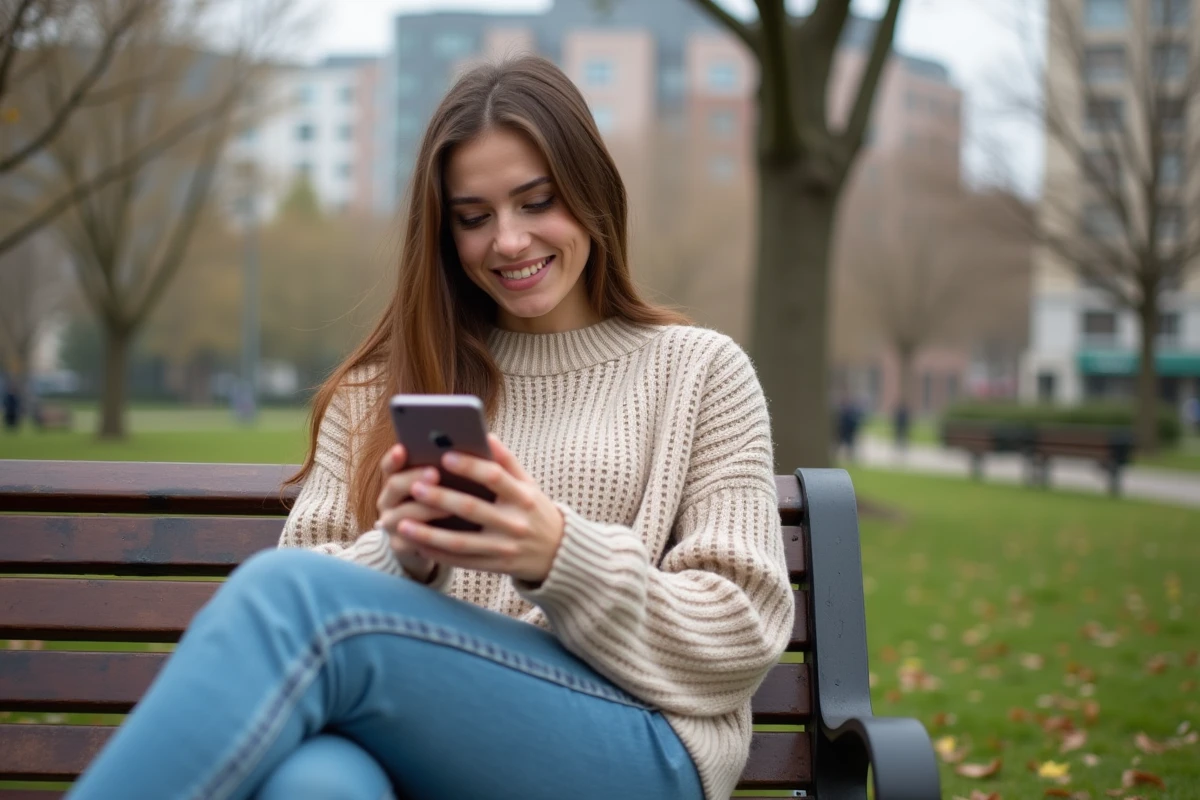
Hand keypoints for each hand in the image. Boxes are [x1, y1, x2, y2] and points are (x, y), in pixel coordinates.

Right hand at [374, 443, 445, 582]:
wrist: (434, 545)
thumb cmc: (444, 506)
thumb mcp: (445, 486)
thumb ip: (450, 469)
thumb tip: (477, 444)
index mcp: (398, 479)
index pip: (390, 465)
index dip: (395, 458)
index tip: (403, 448)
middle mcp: (389, 500)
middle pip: (394, 485)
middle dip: (415, 478)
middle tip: (435, 473)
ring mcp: (391, 524)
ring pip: (403, 515)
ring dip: (426, 509)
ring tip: (449, 506)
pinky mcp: (400, 546)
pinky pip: (410, 541)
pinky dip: (427, 537)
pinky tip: (445, 534)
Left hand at [395, 434, 563, 583]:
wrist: (558, 554)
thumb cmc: (535, 511)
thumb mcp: (529, 485)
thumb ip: (508, 462)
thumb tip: (485, 435)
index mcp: (524, 497)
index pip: (495, 477)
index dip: (471, 466)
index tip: (445, 456)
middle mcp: (515, 523)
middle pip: (472, 509)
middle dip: (441, 498)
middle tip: (414, 486)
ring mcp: (504, 548)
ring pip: (460, 542)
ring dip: (429, 533)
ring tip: (402, 523)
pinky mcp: (495, 567)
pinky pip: (461, 561)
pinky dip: (437, 553)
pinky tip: (416, 544)